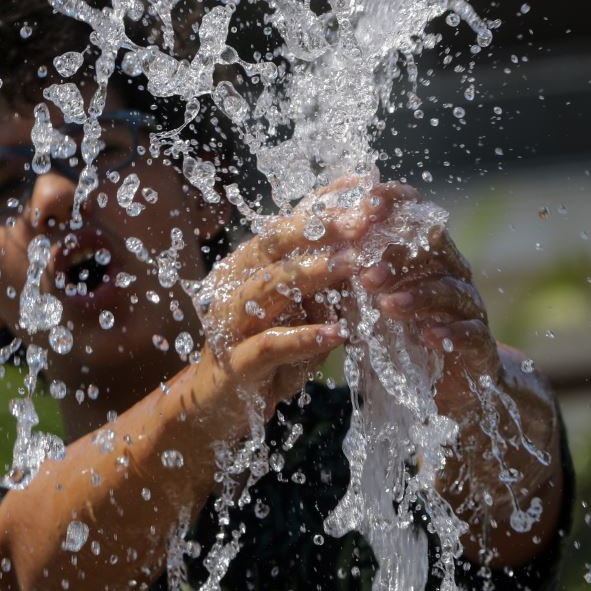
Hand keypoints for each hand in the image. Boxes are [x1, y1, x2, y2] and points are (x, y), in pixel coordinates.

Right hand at [180, 176, 416, 436]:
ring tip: (354, 265)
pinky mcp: (236, 361)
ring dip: (314, 272)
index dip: (323, 201)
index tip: (363, 185)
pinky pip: (269, 343)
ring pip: (271, 285)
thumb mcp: (301, 312)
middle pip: (274, 242)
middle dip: (320, 227)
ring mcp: (230, 320)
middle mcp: (235, 282)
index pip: (288, 222)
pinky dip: (303, 337)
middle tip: (362, 221)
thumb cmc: (268, 352)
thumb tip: (369, 249)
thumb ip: (326, 284)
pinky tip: (335, 333)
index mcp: (251, 264)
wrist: (221, 406)